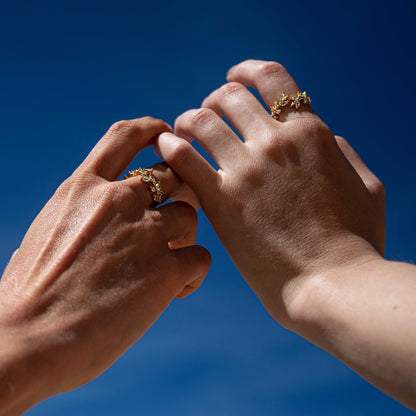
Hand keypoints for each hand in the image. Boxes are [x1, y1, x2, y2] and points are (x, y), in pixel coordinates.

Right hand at [0, 117, 210, 414]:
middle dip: (180, 191)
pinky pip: (201, 256)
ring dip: (185, 235)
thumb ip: (87, 211)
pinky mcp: (165, 271)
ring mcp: (145, 233)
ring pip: (191, 214)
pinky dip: (193, 271)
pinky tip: (175, 290)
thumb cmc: (30, 294)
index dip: (151, 128)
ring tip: (167, 264)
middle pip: (173, 175)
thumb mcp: (51, 230)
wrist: (25, 342)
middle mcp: (118, 201)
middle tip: (174, 219)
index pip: (126, 136)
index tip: (166, 133)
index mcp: (83, 187)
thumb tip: (111, 213)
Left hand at [155, 59, 384, 325]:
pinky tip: (166, 149)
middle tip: (207, 115)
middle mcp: (275, 142)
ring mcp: (246, 170)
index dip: (246, 72)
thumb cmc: (356, 242)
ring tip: (181, 132)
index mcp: (310, 133)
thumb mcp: (367, 187)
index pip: (270, 78)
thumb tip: (330, 136)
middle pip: (228, 97)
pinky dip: (170, 146)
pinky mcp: (221, 201)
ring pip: (201, 121)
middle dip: (213, 100)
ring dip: (187, 121)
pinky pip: (183, 157)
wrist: (333, 285)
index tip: (233, 78)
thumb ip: (346, 154)